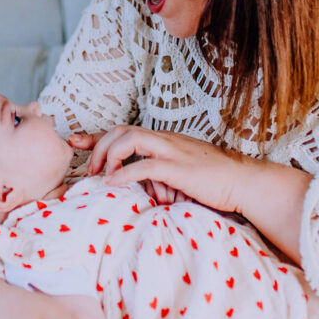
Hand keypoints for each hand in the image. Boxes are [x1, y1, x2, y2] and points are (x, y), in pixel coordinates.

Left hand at [87, 125, 249, 213]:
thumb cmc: (215, 182)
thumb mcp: (182, 174)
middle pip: (122, 130)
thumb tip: (141, 188)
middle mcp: (166, 141)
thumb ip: (161, 176)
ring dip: (110, 155)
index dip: (97, 136)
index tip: (75, 141)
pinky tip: (114, 184)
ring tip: (102, 176)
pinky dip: (125, 172)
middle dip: (99, 146)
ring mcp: (173, 152)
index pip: (125, 131)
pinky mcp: (180, 168)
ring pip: (131, 138)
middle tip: (90, 170)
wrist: (244, 181)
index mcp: (164, 141)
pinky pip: (146, 164)